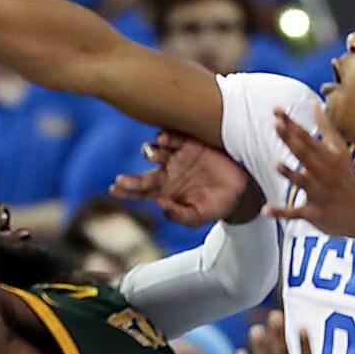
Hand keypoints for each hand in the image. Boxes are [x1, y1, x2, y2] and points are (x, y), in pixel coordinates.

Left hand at [111, 132, 253, 225]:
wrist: (240, 191)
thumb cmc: (216, 206)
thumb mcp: (197, 216)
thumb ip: (178, 214)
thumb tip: (159, 205)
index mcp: (165, 191)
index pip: (140, 192)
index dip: (127, 191)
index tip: (114, 189)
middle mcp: (167, 173)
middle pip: (144, 175)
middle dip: (132, 180)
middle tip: (122, 181)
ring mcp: (178, 158)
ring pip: (157, 152)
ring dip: (151, 152)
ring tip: (152, 155)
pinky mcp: (192, 145)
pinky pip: (175, 138)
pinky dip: (168, 136)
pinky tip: (162, 138)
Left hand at [267, 107, 354, 240]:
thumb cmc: (348, 179)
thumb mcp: (340, 151)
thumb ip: (326, 127)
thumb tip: (315, 103)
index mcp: (328, 157)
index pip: (306, 137)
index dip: (291, 123)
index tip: (275, 110)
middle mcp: (324, 173)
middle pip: (304, 154)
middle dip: (290, 139)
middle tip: (276, 124)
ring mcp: (319, 193)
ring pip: (303, 182)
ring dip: (290, 174)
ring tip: (276, 164)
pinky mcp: (314, 213)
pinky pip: (295, 213)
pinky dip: (281, 213)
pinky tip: (265, 210)